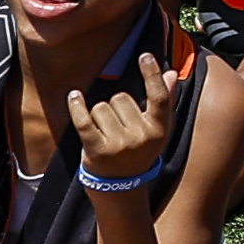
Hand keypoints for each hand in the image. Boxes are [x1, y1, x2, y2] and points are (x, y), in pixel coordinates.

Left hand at [70, 50, 184, 182]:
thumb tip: (170, 73)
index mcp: (159, 129)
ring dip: (98, 115)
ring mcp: (118, 145)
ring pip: (101, 107)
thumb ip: (165, 101)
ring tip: (104, 132)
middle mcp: (141, 137)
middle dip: (115, 106)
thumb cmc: (139, 151)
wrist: (120, 187)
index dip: (152, 74)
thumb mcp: (157, 130)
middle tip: (118, 126)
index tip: (144, 55)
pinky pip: (84, 120)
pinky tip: (74, 95)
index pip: (159, 96)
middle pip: (121, 98)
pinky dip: (76, 106)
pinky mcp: (96, 151)